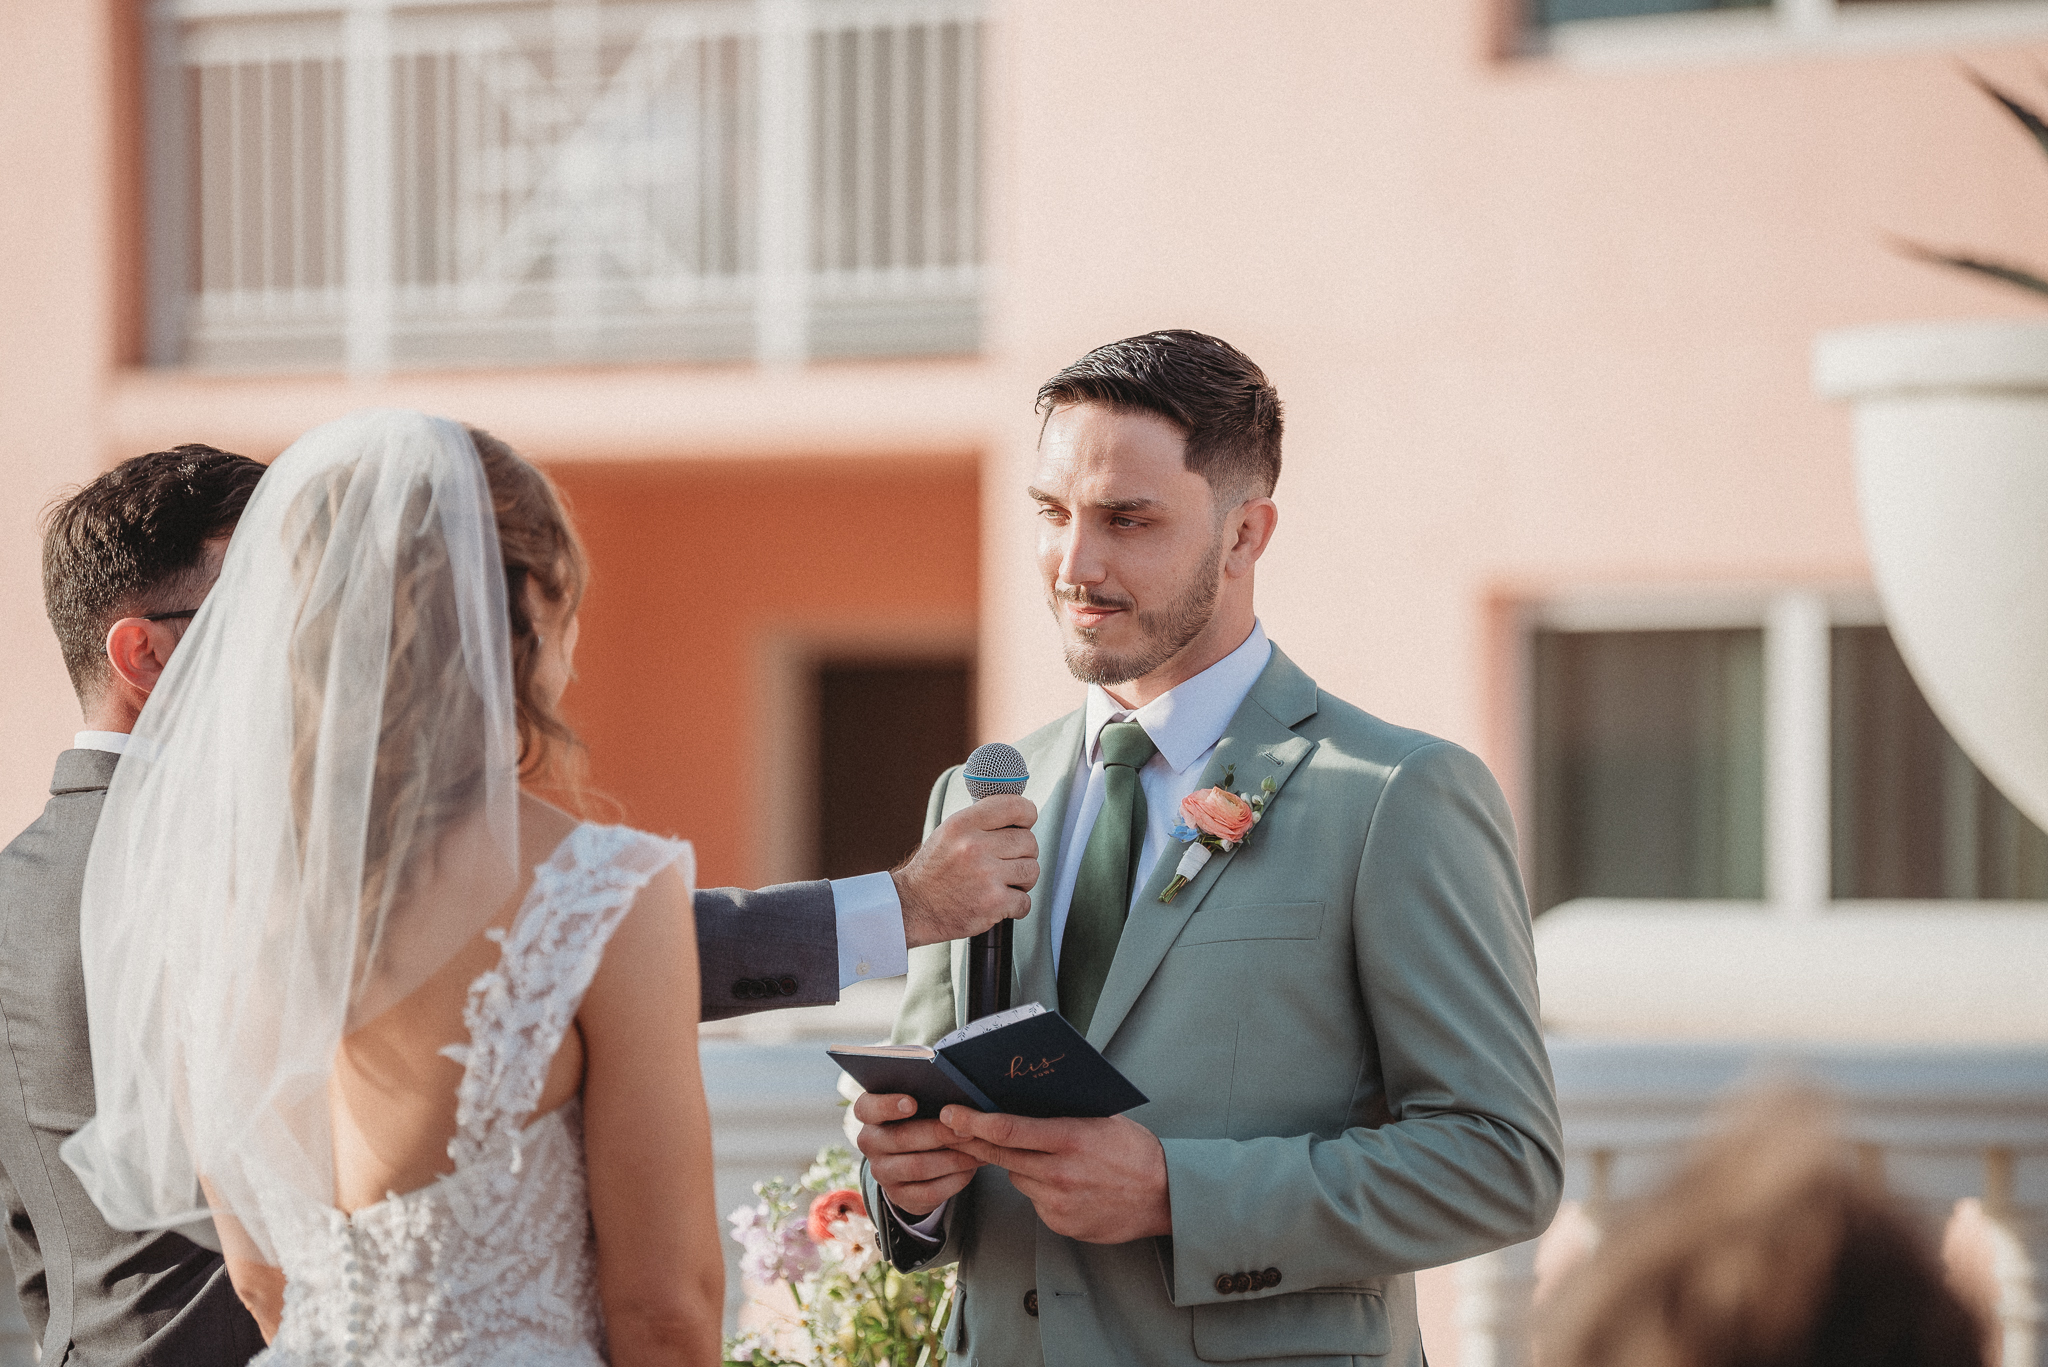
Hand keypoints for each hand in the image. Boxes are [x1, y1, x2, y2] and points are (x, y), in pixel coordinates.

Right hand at [853, 1092, 982, 1216]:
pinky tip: (971, 1169)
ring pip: (918, 1167)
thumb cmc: (922, 1120)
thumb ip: (928, 1097)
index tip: (913, 1103)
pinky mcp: (899, 1196)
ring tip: (978, 1150)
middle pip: (901, 1138)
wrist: (915, 1164)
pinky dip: (955, 1179)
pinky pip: (929, 1191)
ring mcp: (882, 1172)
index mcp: (869, 1114)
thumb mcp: (919, 1106)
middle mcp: (870, 1143)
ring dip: (952, 1158)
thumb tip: (958, 1097)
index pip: (866, 1108)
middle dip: (938, 1133)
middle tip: (967, 1129)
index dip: (887, 1106)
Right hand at [893, 796, 1037, 948]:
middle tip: (1006, 862)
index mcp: (963, 824)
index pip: (1015, 806)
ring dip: (1022, 880)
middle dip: (1023, 853)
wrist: (913, 907)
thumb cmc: (934, 871)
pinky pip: (1025, 901)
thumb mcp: (949, 832)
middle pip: (1029, 842)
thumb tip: (1020, 815)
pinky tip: (999, 902)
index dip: (1027, 815)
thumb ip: (981, 821)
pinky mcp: (994, 903)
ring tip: (1002, 883)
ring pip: (1032, 870)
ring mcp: (986, 876)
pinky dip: (1016, 905)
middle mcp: (974, 847)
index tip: (1025, 824)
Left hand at [940, 1107, 1171, 1243]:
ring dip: (1020, 1165)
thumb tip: (1019, 1099)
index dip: (974, 1121)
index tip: (951, 1113)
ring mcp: (1059, 1203)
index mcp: (1071, 1139)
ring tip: (1047, 1158)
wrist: (1165, 1197)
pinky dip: (1040, 1189)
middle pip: (1001, 1154)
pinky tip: (1066, 1183)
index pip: (1009, 1129)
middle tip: (953, 1128)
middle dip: (975, 1140)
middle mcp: (1060, 1173)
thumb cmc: (1135, 1151)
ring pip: (1017, 1177)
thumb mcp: (1102, 1120)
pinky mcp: (1060, 1224)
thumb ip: (1062, 1114)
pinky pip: (1035, 1200)